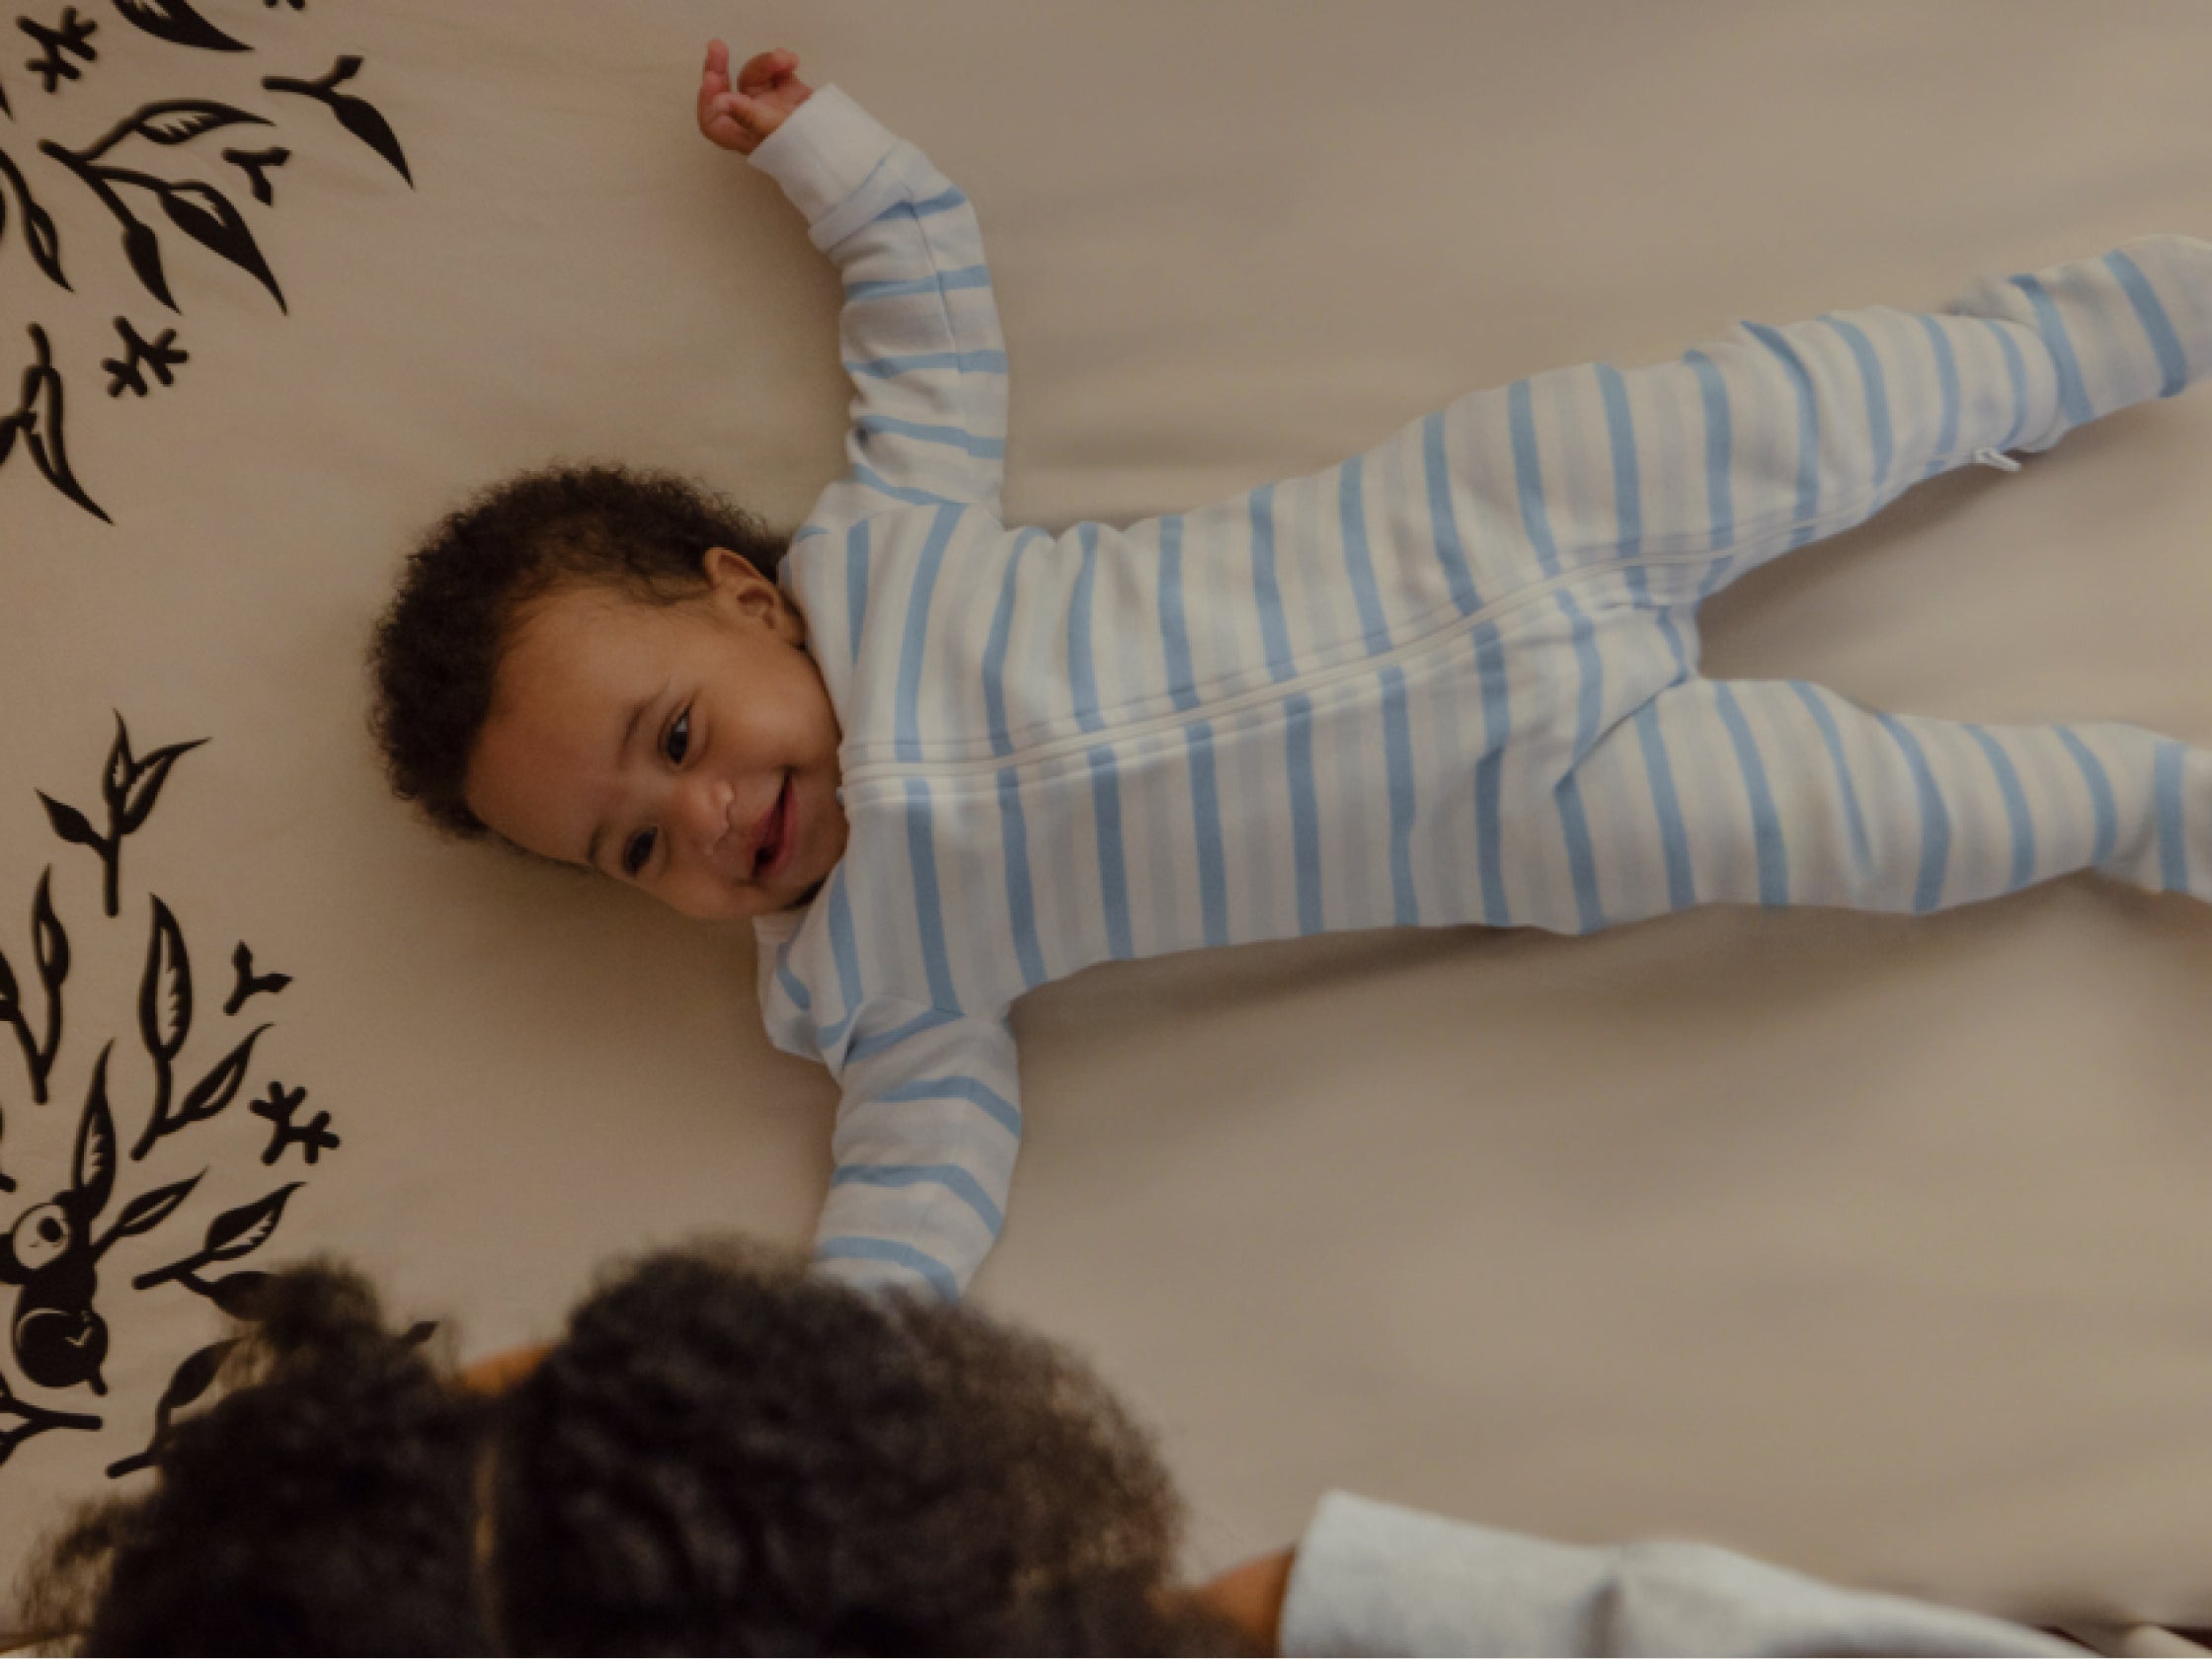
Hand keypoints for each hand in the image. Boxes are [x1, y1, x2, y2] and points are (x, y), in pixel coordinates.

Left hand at [698, 41, 812, 155]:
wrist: (842, 146)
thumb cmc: (806, 150)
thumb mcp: (775, 131)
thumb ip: (747, 115)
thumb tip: (720, 101)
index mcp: (743, 136)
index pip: (713, 121)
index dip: (708, 101)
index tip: (712, 80)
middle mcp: (751, 120)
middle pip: (725, 91)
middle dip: (720, 68)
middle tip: (718, 48)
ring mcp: (769, 104)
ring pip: (755, 74)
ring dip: (767, 62)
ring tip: (786, 60)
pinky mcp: (787, 92)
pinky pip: (776, 69)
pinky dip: (782, 62)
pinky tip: (791, 60)